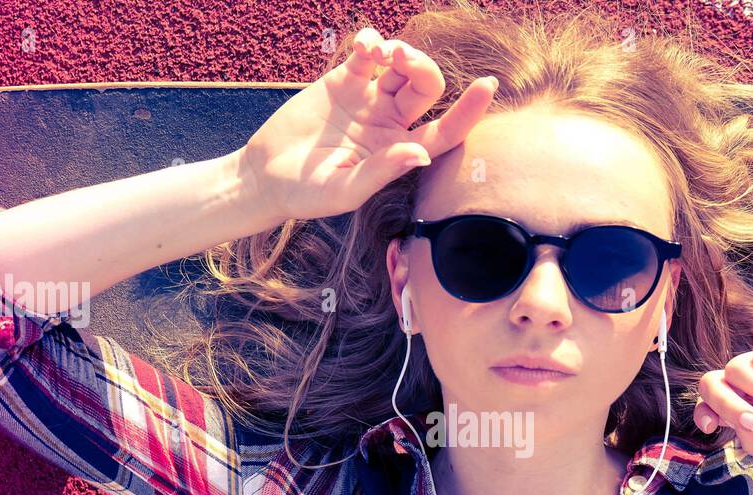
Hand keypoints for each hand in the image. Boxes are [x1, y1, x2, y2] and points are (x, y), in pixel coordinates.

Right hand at [241, 26, 498, 222]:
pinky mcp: (343, 81)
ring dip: (399, 51)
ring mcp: (368, 100)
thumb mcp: (344, 190)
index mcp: (399, 153)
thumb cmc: (306, 194)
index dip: (468, 111)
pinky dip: (371, 41)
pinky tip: (365, 44)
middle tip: (399, 59)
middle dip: (421, 67)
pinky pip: (367, 54)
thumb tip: (422, 153)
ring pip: (400, 67)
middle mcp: (390, 124)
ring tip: (378, 51)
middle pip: (426, 88)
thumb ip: (382, 171)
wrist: (264, 177)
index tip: (488, 85)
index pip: (445, 130)